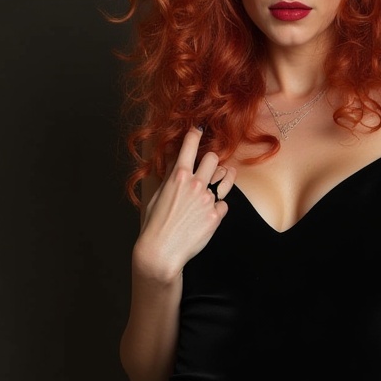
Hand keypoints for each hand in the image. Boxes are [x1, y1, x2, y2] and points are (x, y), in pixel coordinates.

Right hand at [136, 126, 235, 278]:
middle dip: (211, 160)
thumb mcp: (157, 195)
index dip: (195, 134)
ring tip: (219, 181)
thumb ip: (170, 176)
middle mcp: (195, 184)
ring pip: (225, 178)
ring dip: (222, 178)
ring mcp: (208, 200)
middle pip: (213, 158)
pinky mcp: (216, 216)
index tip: (198, 129)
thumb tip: (176, 160)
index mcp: (178, 176)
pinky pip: (224, 204)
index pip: (190, 145)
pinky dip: (218, 207)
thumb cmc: (155, 224)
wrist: (162, 251)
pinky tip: (208, 213)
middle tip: (208, 165)